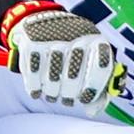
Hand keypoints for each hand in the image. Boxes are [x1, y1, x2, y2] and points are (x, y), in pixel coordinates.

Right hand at [0, 0, 121, 114]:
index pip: (101, 65)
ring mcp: (52, 37)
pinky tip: (37, 91)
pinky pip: (33, 74)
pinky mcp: (32, 42)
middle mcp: (75, 36)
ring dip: (52, 93)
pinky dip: (34, 87)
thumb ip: (97, 87)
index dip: (94, 87)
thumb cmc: (74, 51)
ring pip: (52, 78)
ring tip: (53, 95)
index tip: (85, 99)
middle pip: (73, 76)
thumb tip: (92, 111)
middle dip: (69, 94)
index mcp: (95, 40)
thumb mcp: (90, 61)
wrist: (44, 22)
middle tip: (67, 99)